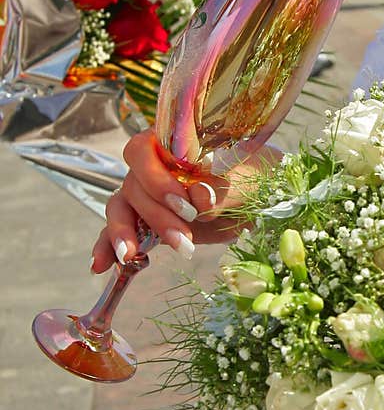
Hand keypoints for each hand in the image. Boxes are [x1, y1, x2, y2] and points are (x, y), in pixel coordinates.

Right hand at [90, 129, 273, 271]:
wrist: (258, 199)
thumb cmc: (251, 177)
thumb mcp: (244, 179)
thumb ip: (220, 186)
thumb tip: (199, 194)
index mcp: (171, 144)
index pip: (142, 152)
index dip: (156, 179)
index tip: (186, 205)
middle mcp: (152, 167)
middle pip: (134, 187)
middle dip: (157, 218)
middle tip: (184, 241)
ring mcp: (146, 194)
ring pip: (121, 209)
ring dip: (126, 233)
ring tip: (129, 256)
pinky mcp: (148, 221)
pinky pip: (120, 231)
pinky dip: (108, 247)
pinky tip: (100, 266)